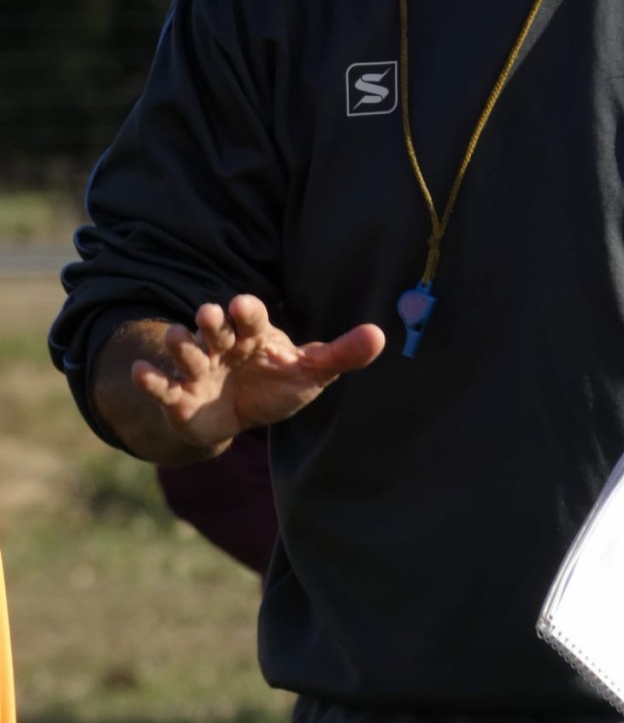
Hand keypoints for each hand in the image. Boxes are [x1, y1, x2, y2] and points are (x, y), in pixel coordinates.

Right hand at [131, 294, 384, 451]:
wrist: (236, 416)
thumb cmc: (276, 384)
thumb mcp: (311, 371)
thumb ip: (342, 354)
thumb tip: (381, 334)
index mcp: (254, 334)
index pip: (250, 316)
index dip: (246, 311)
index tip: (243, 306)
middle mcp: (223, 346)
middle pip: (215, 329)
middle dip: (212, 322)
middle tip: (211, 315)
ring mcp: (198, 369)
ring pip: (186, 351)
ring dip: (181, 345)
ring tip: (178, 339)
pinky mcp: (178, 396)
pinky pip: (161, 386)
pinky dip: (149, 380)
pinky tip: (142, 372)